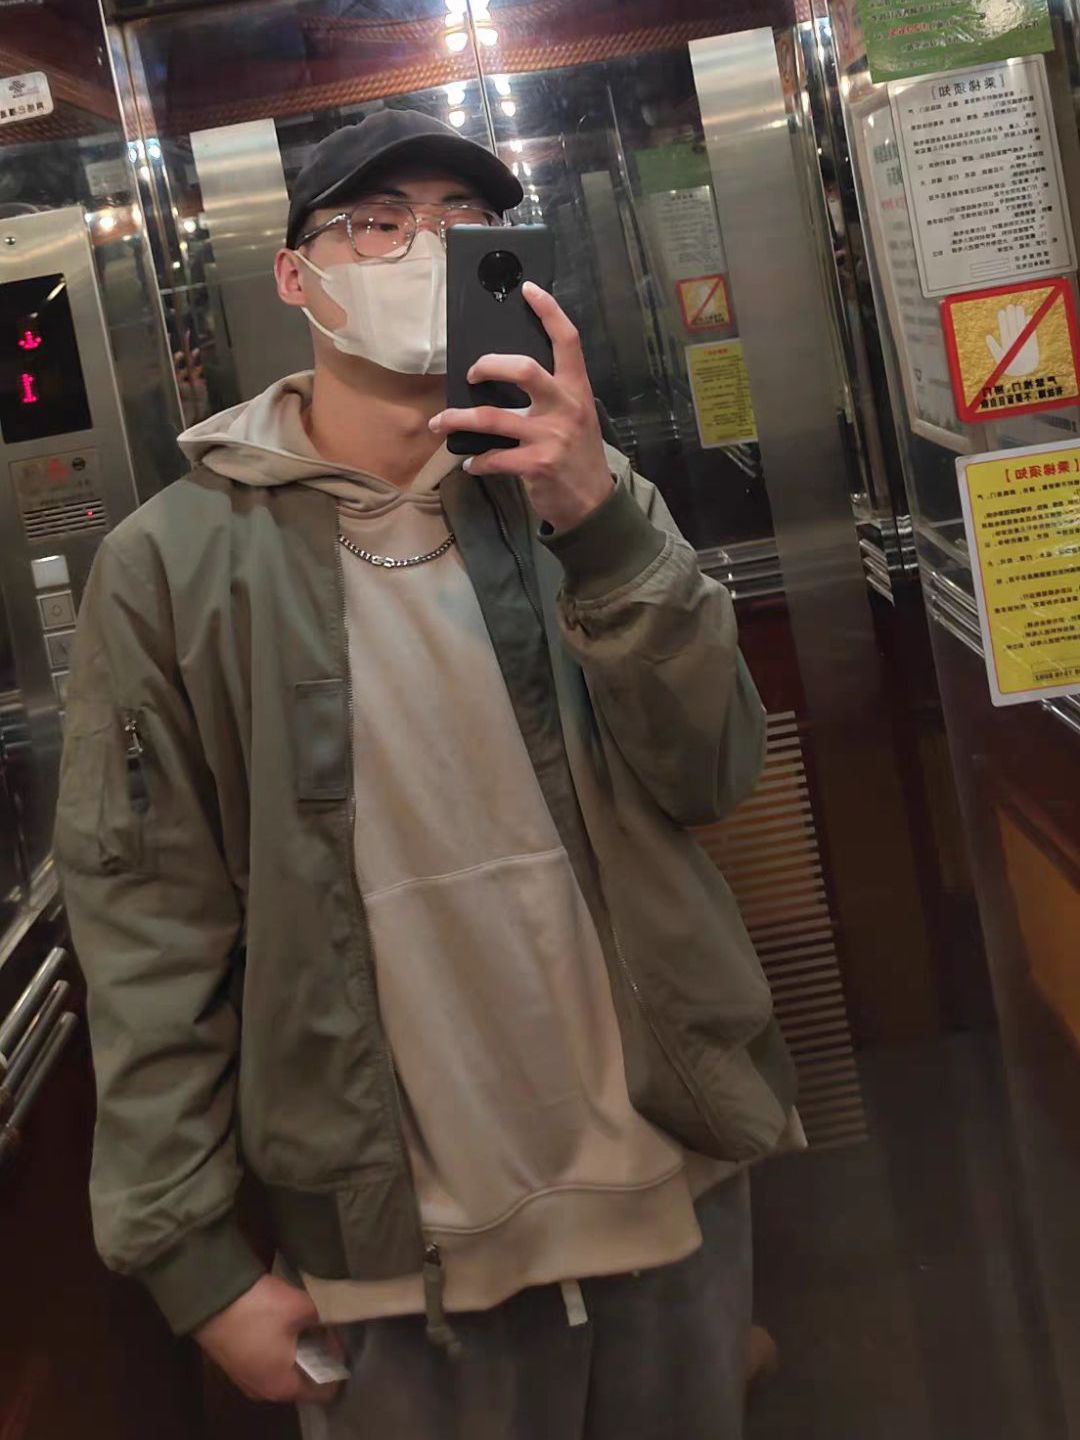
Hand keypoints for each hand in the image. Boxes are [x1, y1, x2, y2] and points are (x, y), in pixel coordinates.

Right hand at [194, 1274, 343, 1405]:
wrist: (211, 1299)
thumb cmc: (259, 1309)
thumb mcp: (301, 1307)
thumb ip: (324, 1318)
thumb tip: (333, 1321)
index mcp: (283, 1386)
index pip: (324, 1391)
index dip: (337, 1364)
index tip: (339, 1339)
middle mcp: (264, 1391)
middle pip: (303, 1381)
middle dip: (317, 1355)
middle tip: (324, 1327)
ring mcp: (247, 1380)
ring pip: (284, 1371)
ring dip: (298, 1351)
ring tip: (305, 1322)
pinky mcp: (236, 1365)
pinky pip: (267, 1364)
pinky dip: (279, 1349)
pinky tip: (281, 1324)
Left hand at [429, 283, 614, 531]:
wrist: (593, 505)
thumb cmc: (578, 456)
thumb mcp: (576, 418)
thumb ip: (551, 396)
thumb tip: (506, 376)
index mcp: (576, 390)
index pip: (568, 340)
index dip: (548, 311)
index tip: (527, 289)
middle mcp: (565, 408)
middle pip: (524, 369)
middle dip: (489, 365)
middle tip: (471, 372)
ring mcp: (550, 437)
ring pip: (493, 417)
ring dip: (459, 419)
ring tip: (440, 422)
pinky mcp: (535, 465)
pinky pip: (493, 457)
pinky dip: (476, 461)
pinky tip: (470, 463)